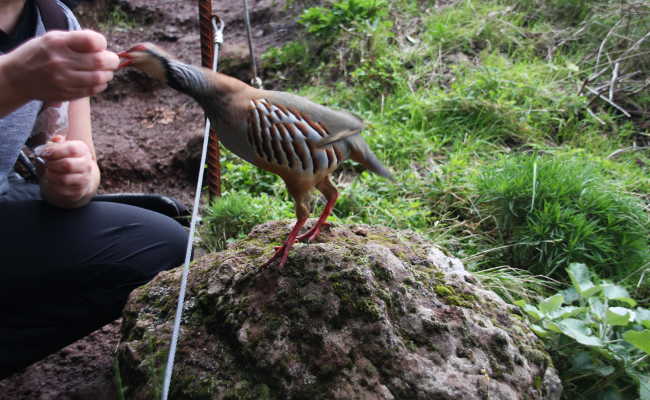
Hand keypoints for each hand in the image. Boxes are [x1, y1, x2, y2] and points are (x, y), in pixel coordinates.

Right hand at [3, 30, 118, 101]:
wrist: (18, 77)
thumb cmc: (41, 54)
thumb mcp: (53, 38)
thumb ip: (78, 40)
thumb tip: (104, 47)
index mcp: (58, 43)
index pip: (92, 41)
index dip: (102, 43)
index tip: (101, 46)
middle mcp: (60, 61)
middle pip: (99, 61)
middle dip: (112, 61)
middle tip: (112, 61)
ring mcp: (63, 80)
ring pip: (99, 78)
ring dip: (107, 74)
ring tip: (105, 71)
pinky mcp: (66, 94)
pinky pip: (92, 90)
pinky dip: (100, 85)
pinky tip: (97, 81)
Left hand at [38, 136, 98, 207]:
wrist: (78, 177)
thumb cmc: (64, 159)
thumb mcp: (60, 148)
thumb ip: (56, 142)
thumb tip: (55, 139)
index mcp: (82, 150)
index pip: (71, 149)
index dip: (54, 151)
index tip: (43, 153)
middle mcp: (86, 164)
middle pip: (68, 165)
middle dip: (52, 164)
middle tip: (47, 164)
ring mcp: (84, 179)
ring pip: (64, 179)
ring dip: (51, 175)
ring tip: (49, 172)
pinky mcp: (79, 191)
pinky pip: (62, 190)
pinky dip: (52, 185)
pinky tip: (52, 181)